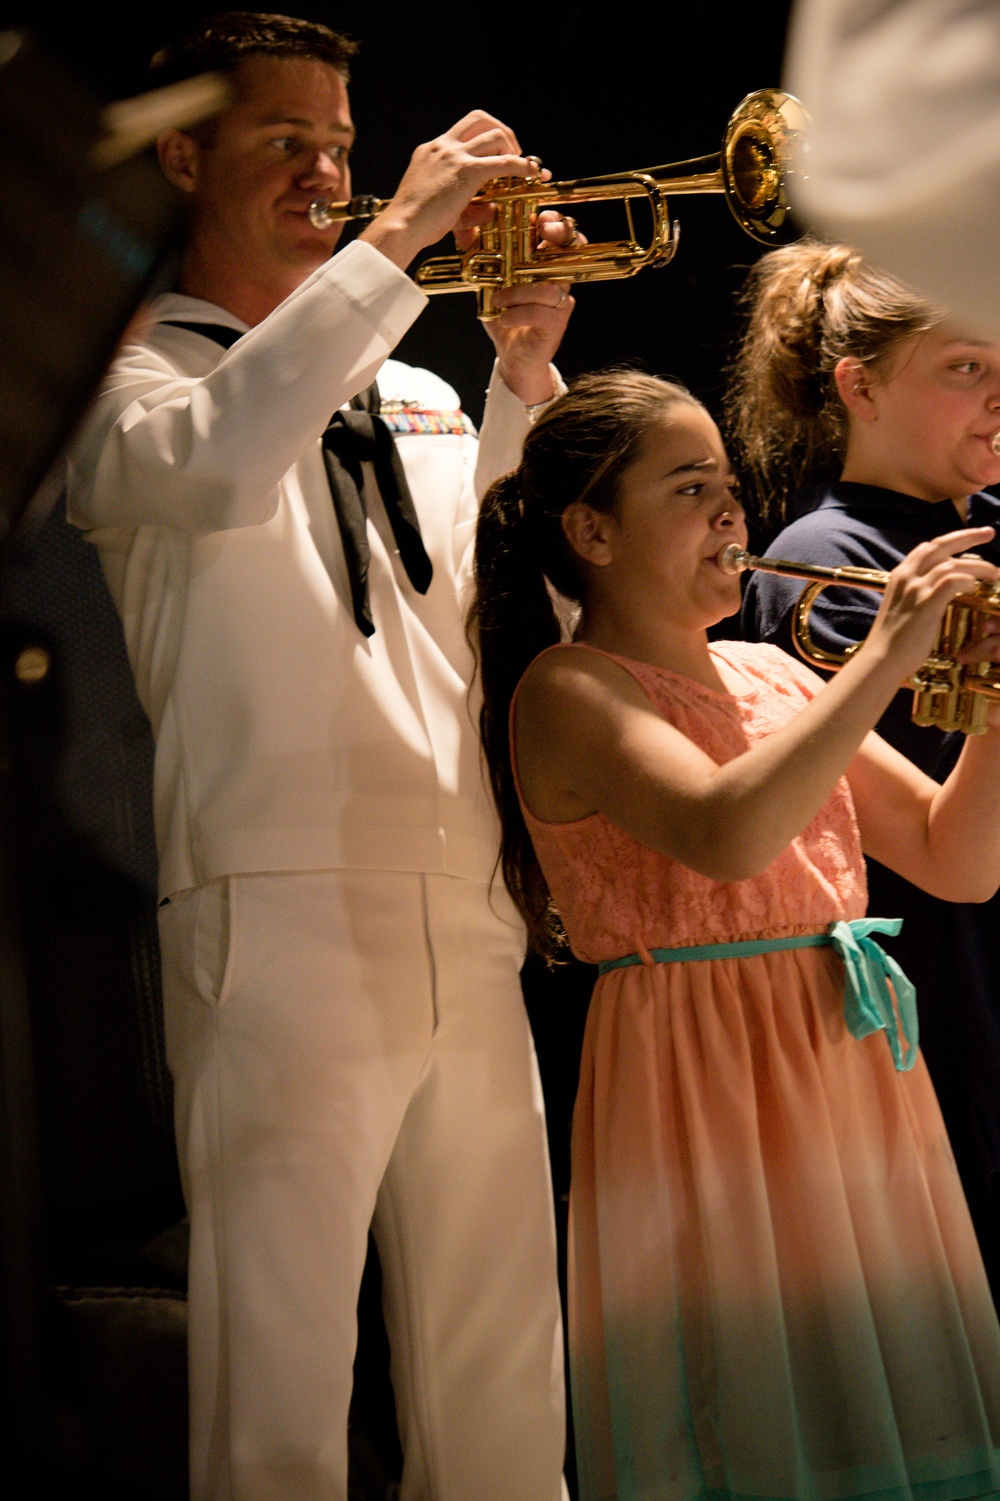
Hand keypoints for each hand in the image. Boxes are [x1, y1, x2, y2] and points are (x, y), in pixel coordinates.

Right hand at [359, 111, 539, 271]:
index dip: (485, 137)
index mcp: (431, 151)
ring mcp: (454, 156)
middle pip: (479, 118)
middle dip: (501, 130)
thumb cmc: (414, 224)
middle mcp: (442, 146)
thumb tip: (491, 209)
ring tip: (522, 165)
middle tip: (513, 150)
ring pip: (494, 134)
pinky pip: (503, 161)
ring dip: (513, 146)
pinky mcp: (467, 171)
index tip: (497, 151)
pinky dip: (521, 165)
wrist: (400, 227)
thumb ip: (465, 204)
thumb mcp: (437, 204)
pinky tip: (532, 174)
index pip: (462, 131)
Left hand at [483, 211, 582, 403]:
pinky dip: (518, 313)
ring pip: (549, 286)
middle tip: (541, 234)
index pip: (559, 233)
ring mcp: (560, 302)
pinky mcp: (556, 324)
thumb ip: (480, 256)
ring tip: (499, 299)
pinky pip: (541, 313)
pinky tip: (504, 318)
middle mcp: (557, 279)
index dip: (554, 221)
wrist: (512, 357)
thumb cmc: (505, 317)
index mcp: (543, 264)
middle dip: (558, 235)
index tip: (538, 219)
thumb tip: (465, 229)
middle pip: (572, 248)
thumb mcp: (488, 283)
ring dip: (520, 290)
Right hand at [865, 528, 999, 680]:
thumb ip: (916, 595)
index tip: (968, 540)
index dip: (950, 541)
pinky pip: (953, 581)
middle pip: (941, 545)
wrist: (880, 660)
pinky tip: (974, 587)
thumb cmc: (892, 642)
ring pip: (952, 563)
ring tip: (994, 574)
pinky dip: (967, 580)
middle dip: (968, 536)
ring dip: (978, 566)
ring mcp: (916, 589)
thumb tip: (938, 593)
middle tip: (989, 533)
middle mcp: (907, 576)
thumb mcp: (901, 609)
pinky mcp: (926, 604)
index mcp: (900, 576)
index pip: (927, 548)